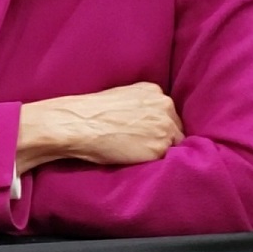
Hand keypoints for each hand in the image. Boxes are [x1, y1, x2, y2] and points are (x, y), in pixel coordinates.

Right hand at [18, 82, 183, 172]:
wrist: (77, 124)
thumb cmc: (90, 112)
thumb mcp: (119, 96)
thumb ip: (139, 104)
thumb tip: (146, 119)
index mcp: (153, 90)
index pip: (166, 111)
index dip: (156, 124)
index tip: (143, 131)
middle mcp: (164, 106)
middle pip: (175, 127)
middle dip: (161, 136)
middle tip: (138, 143)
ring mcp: (165, 127)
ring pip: (174, 144)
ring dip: (159, 149)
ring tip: (135, 151)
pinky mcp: (161, 148)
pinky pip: (166, 158)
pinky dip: (154, 160)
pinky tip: (135, 157)